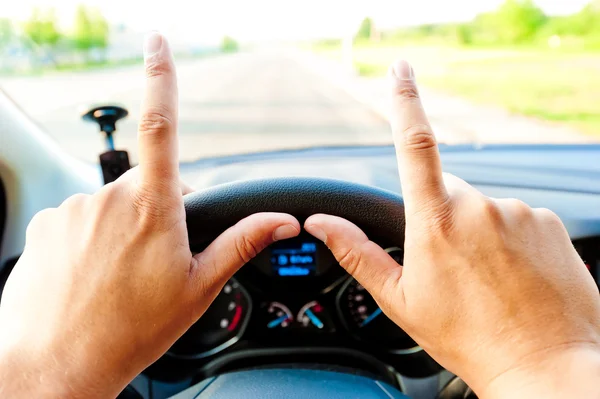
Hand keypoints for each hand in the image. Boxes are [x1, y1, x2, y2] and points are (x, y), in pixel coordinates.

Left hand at [0, 33, 299, 397]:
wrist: (56, 365)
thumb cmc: (131, 329)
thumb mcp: (197, 287)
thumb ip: (240, 242)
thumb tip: (282, 221)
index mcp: (152, 207)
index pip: (162, 126)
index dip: (162, 77)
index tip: (159, 42)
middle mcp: (108, 198)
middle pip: (147, 186)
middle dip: (158, 213)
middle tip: (155, 264)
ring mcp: (72, 210)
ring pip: (112, 206)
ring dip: (123, 231)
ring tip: (120, 279)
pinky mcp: (45, 225)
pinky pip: (80, 221)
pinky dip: (91, 241)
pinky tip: (92, 277)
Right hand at [304, 60, 599, 397]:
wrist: (545, 366)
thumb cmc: (469, 337)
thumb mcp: (401, 299)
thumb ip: (357, 252)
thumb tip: (321, 225)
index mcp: (435, 222)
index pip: (414, 144)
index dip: (404, 101)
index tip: (399, 70)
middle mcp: (479, 207)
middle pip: (448, 194)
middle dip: (442, 220)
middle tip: (453, 270)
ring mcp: (518, 212)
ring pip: (484, 209)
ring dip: (479, 234)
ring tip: (488, 281)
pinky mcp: (549, 222)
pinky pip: (517, 219)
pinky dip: (510, 241)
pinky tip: (514, 277)